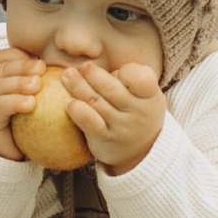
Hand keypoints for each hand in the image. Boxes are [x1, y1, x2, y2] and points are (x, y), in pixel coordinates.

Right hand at [0, 44, 40, 162]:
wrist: (5, 147)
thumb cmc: (20, 117)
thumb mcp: (27, 94)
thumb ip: (36, 79)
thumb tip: (64, 68)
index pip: (1, 57)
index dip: (18, 56)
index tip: (38, 59)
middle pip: (1, 69)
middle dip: (22, 67)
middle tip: (41, 69)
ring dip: (18, 83)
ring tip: (37, 85)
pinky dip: (14, 102)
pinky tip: (30, 104)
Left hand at [62, 57, 164, 173]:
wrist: (141, 150)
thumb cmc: (137, 110)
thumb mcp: (145, 93)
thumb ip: (128, 78)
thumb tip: (93, 68)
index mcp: (150, 97)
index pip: (141, 79)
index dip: (128, 72)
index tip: (120, 71)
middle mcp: (138, 113)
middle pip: (111, 89)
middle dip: (93, 74)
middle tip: (83, 67)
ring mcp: (121, 128)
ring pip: (96, 102)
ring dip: (78, 86)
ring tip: (67, 75)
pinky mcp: (105, 139)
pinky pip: (90, 123)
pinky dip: (78, 111)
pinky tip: (69, 103)